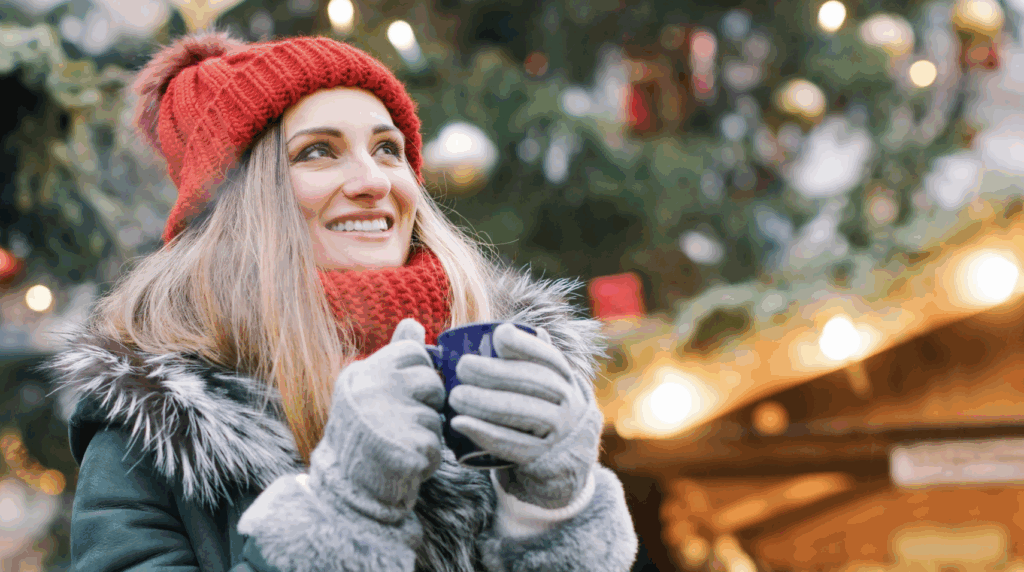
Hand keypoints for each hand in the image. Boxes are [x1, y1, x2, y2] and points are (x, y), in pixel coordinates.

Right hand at [308, 318, 445, 523]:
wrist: (346, 488)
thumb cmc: (363, 433)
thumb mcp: (370, 388)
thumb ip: (394, 355)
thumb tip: (413, 322)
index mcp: (363, 373)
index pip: (414, 352)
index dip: (418, 374)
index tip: (403, 393)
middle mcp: (374, 390)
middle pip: (431, 382)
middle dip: (427, 404)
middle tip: (401, 422)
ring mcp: (390, 418)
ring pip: (437, 416)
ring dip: (427, 433)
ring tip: (400, 443)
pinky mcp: (409, 448)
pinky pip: (437, 445)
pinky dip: (428, 458)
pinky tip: (405, 462)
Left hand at [449, 323, 602, 508]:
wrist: (563, 453)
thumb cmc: (539, 405)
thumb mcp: (542, 380)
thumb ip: (526, 357)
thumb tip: (501, 330)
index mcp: (563, 376)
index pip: (548, 356)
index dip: (525, 344)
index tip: (498, 336)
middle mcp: (566, 401)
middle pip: (533, 382)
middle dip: (495, 372)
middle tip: (462, 366)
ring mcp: (557, 430)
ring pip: (524, 412)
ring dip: (486, 403)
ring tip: (455, 395)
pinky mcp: (541, 456)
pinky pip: (513, 445)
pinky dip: (484, 433)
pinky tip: (459, 423)